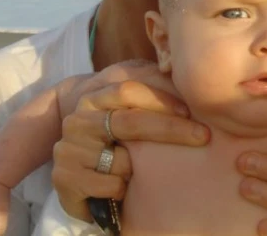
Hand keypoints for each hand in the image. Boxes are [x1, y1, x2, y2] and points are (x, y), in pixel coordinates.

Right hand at [51, 61, 209, 220]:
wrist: (74, 168)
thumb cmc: (113, 135)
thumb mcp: (129, 108)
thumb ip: (150, 87)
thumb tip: (185, 78)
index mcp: (95, 97)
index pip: (128, 90)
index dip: (161, 99)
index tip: (190, 111)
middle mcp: (79, 120)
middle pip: (130, 122)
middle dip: (170, 128)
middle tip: (202, 136)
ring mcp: (68, 148)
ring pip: (121, 161)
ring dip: (135, 169)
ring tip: (133, 170)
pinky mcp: (64, 178)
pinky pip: (110, 185)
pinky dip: (121, 189)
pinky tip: (119, 186)